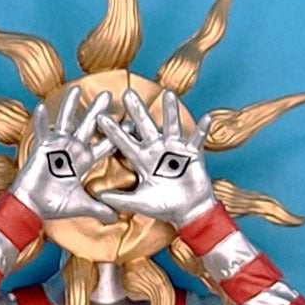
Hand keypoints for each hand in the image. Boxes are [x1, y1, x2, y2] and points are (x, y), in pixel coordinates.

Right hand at [11, 86, 117, 223]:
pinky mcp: (40, 149)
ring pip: (65, 122)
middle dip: (97, 111)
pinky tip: (40, 107)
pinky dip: (40, 121)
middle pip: (88, 126)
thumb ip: (99, 209)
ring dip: (69, 106)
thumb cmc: (54, 205)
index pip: (105, 144)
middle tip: (109, 94)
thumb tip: (117, 218)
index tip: (132, 121)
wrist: (31, 208)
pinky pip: (40, 132)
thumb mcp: (81, 206)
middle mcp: (72, 150)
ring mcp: (56, 147)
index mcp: (84, 161)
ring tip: (75, 89)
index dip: (118, 134)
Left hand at [96, 89, 216, 227]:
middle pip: (145, 126)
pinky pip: (198, 139)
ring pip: (171, 126)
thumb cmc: (164, 207)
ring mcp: (175, 150)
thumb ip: (119, 199)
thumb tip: (97, 196)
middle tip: (127, 93)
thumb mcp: (139, 202)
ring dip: (171, 111)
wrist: (189, 212)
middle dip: (137, 111)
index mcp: (142, 160)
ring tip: (168, 94)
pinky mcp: (193, 154)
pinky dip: (202, 129)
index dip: (113, 131)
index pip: (124, 142)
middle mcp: (157, 150)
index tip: (100, 117)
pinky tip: (206, 118)